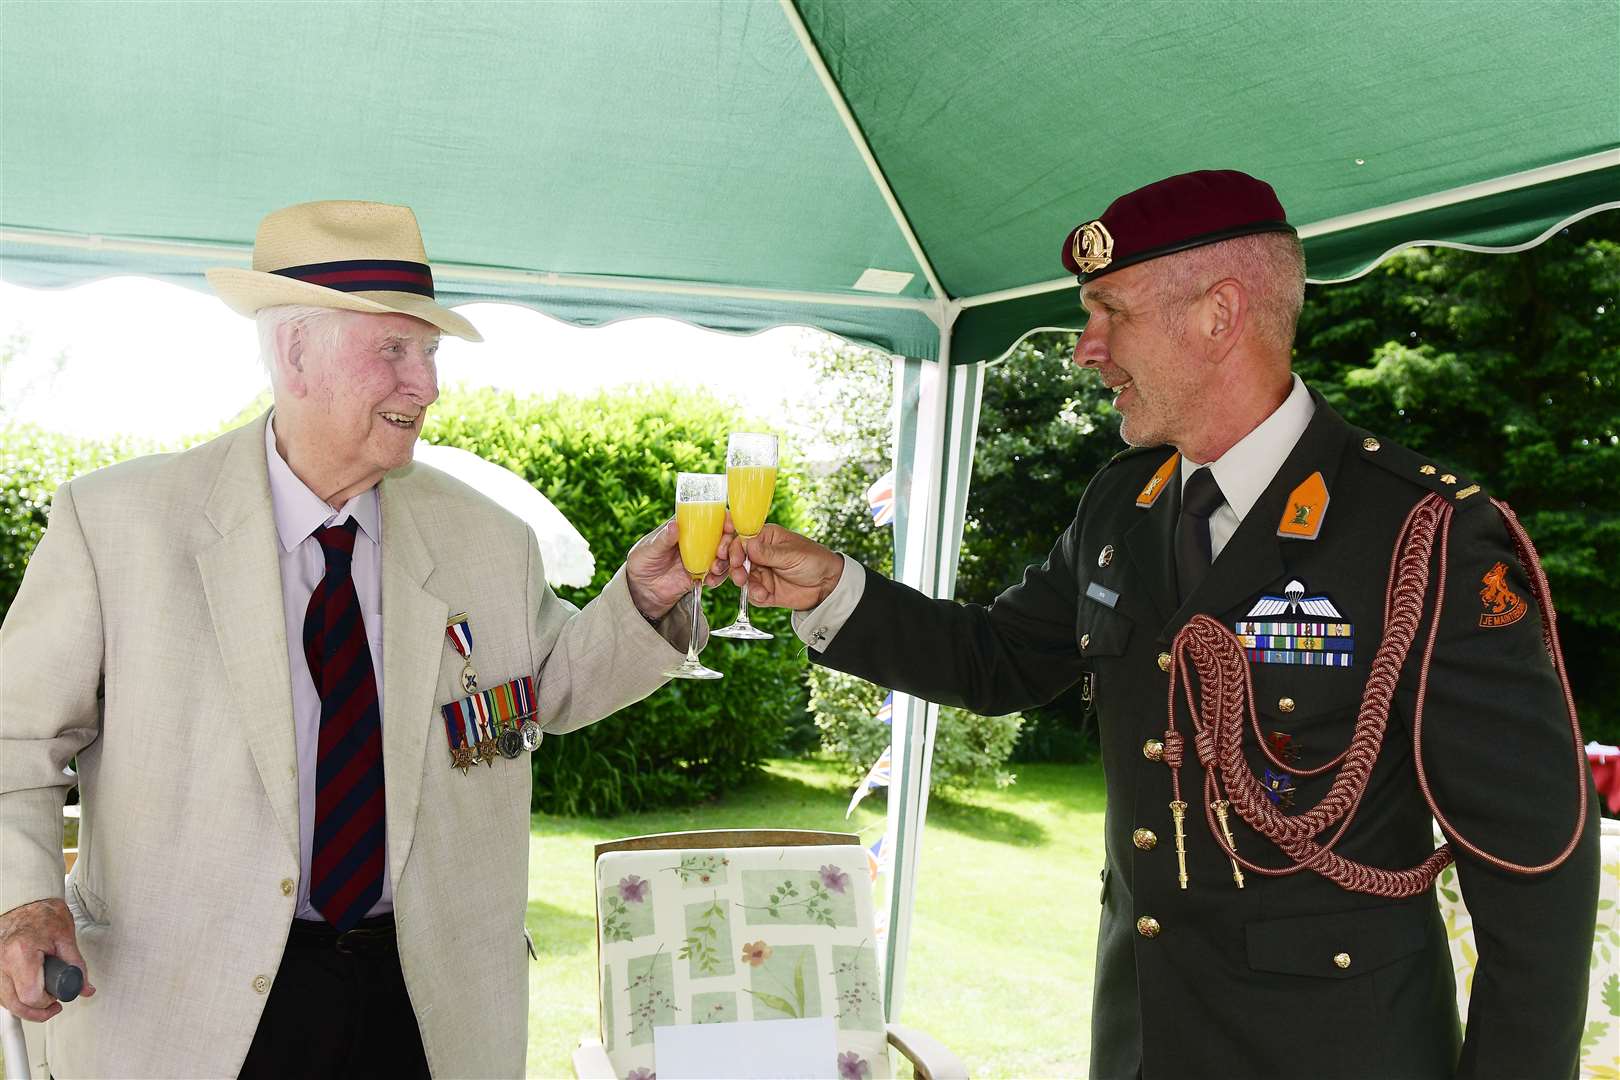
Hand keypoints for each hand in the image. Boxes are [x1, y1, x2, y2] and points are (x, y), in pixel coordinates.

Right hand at [0, 898, 94, 1021]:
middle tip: (53, 1006)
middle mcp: (2, 962)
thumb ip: (77, 966)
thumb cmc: (44, 915)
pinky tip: (27, 994)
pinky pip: (0, 992)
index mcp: (21, 953)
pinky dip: (14, 997)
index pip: (31, 996)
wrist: (26, 902)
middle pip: (15, 1004)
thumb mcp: (66, 938)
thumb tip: (85, 988)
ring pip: (5, 1002)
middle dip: (36, 1011)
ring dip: (23, 1007)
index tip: (58, 998)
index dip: (47, 1002)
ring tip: (42, 1001)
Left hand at [626, 514, 734, 620]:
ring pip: (725, 555)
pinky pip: (718, 574)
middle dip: (729, 543)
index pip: (711, 516)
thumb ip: (664, 539)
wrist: (641, 588)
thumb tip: (674, 525)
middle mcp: (698, 539)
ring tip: (714, 569)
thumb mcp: (650, 548)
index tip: (728, 526)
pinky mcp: (702, 574)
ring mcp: (702, 557)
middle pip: (724, 536)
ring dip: (726, 561)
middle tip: (721, 553)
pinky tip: (710, 581)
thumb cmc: (642, 559)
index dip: (724, 519)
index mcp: (686, 525)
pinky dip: (719, 578)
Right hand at [727, 524, 843, 609]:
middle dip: (728, 564)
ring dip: (739, 579)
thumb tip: (747, 545)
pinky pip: (751, 594)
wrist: (828, 585)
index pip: (739, 537)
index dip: (729, 544)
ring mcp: (760, 573)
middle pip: (734, 557)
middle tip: (731, 570)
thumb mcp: (791, 554)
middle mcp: (758, 554)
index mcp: (764, 538)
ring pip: (739, 576)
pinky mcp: (764, 590)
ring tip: (744, 582)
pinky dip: (754, 595)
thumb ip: (768, 552)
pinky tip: (763, 595)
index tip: (723, 552)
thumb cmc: (813, 560)